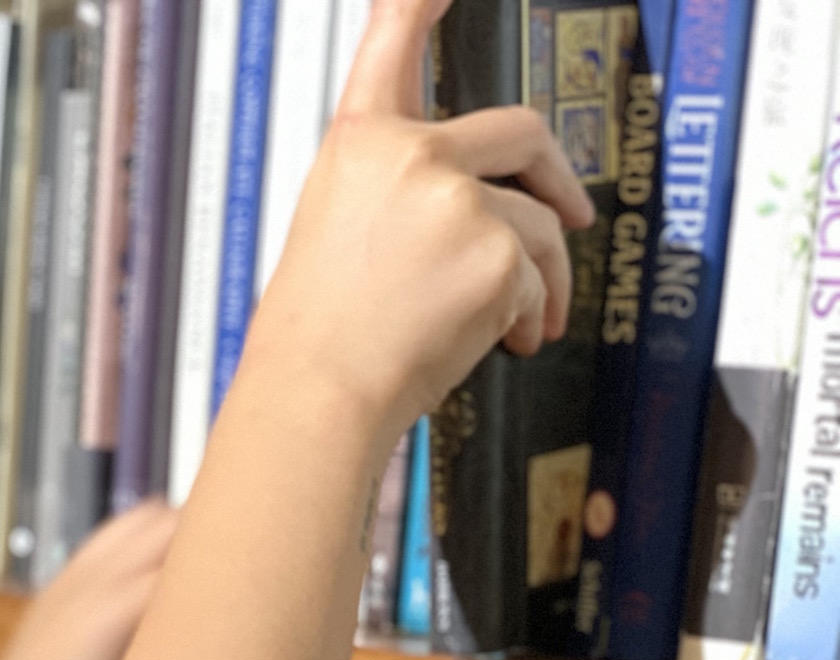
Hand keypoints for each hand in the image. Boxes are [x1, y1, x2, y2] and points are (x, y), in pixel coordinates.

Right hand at [246, 0, 595, 452]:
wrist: (318, 392)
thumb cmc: (318, 333)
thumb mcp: (336, 234)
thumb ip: (400, 195)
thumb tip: (476, 202)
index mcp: (361, 145)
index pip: (394, 41)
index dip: (420, 3)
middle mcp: (412, 157)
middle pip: (520, 132)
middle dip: (555, 178)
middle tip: (569, 213)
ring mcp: (458, 200)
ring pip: (540, 224)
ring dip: (540, 277)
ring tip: (516, 322)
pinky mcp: (497, 251)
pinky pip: (538, 277)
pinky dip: (529, 314)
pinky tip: (499, 340)